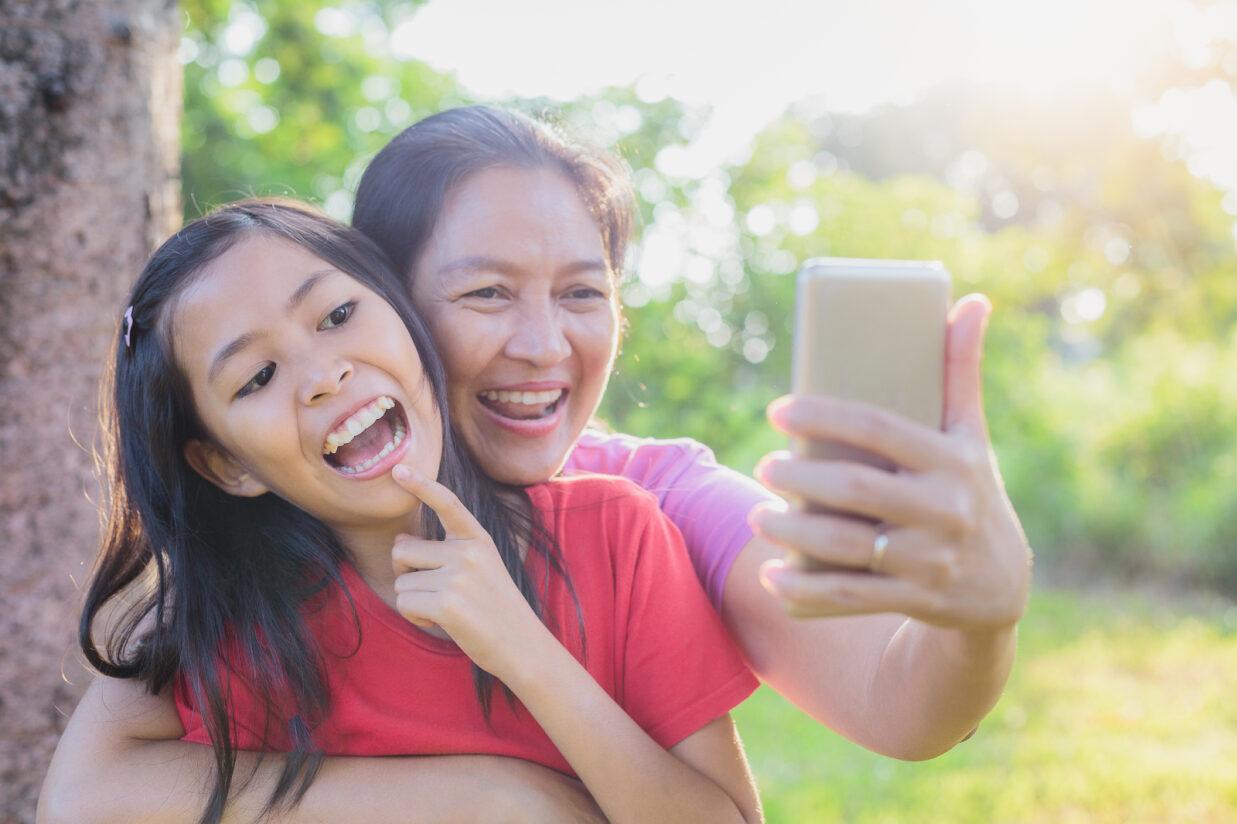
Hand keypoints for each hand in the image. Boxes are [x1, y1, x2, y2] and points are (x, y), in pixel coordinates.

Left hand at [388, 465, 552, 678]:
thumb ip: (446, 551)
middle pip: (403, 550)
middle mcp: (468, 552)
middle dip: (406, 572)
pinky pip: (404, 603)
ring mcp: (458, 577)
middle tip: (434, 590)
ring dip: (413, 600)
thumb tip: (400, 542)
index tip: (398, 468)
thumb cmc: (494, 608)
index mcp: (478, 539)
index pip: (447, 503)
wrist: (522, 645)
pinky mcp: (447, 604)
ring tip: (445, 609)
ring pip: (401, 581)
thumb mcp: (481, 567)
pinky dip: (415, 617)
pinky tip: (441, 622)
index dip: (421, 484)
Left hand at [751, 294, 1031, 633]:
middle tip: (765, 466)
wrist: (1001, 586)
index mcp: (953, 461)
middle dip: (798, 477)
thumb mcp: (970, 436)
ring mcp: (929, 562)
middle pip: (854, 490)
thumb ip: (961, 372)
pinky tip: (772, 577)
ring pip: (844, 547)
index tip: (778, 410)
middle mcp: (944, 511)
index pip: (879, 428)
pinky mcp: (913, 600)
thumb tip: (972, 300)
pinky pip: (848, 598)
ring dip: (791, 532)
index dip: (823, 416)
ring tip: (759, 515)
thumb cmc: (970, 491)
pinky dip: (804, 592)